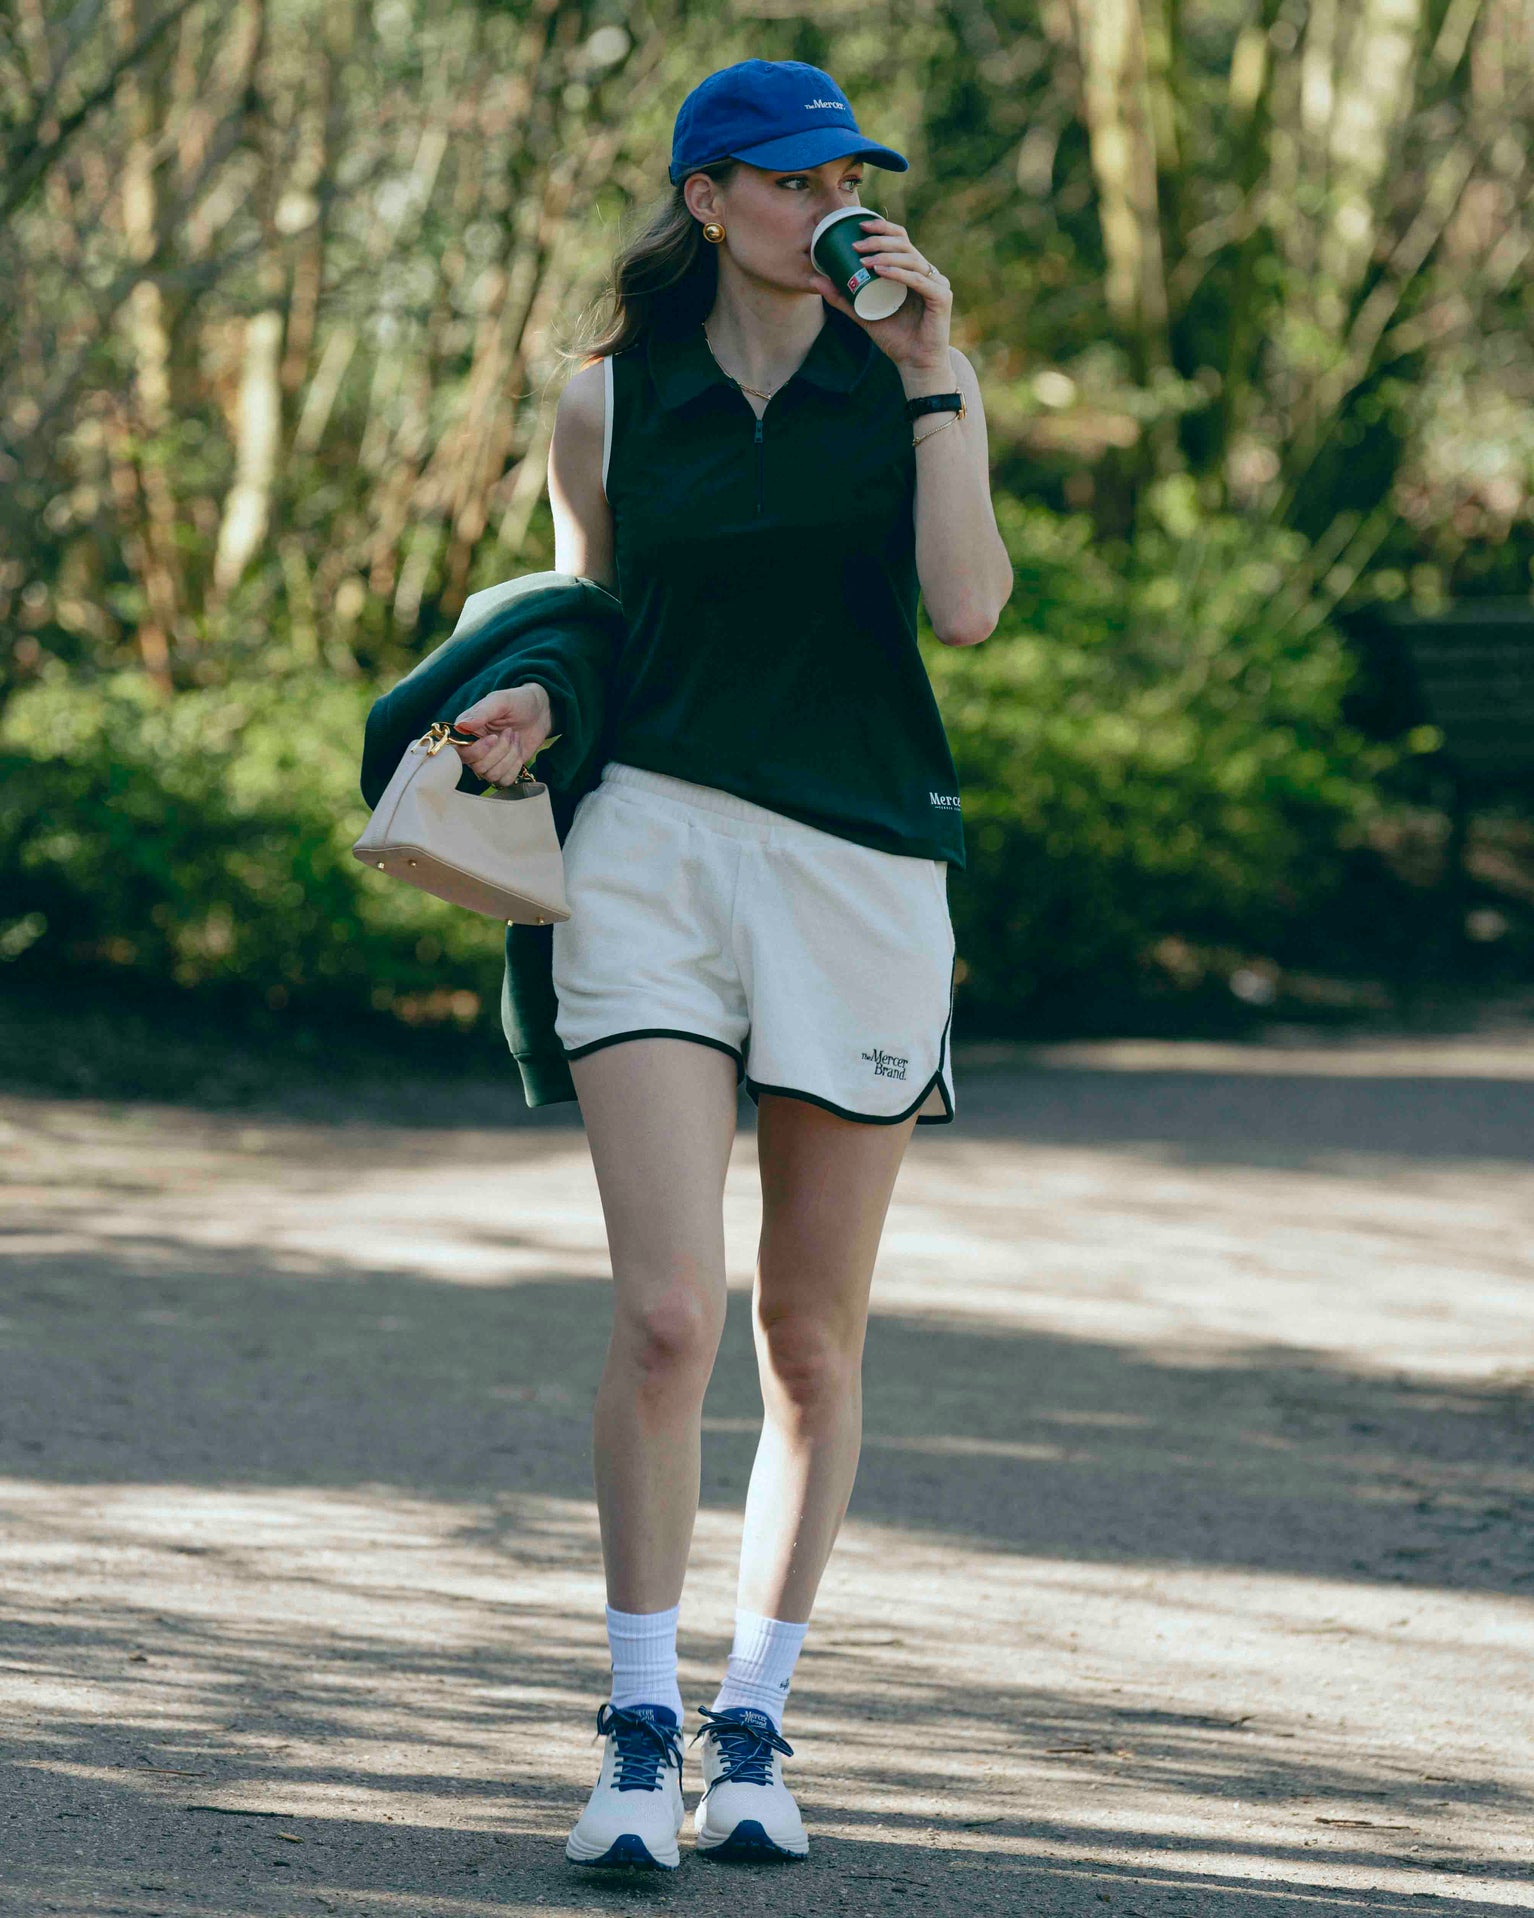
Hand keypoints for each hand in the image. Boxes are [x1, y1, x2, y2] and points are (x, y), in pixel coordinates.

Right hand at [451, 682, 552, 786]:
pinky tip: (519, 750)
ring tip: (515, 737)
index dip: (477, 751)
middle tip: (510, 731)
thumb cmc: (517, 702)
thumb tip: (460, 725)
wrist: (539, 712)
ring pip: (492, 775)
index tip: (494, 737)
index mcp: (467, 731)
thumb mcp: (500, 701)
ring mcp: (488, 761)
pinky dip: (515, 766)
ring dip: (510, 756)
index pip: (460, 753)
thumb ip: (480, 713)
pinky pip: (504, 780)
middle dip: (500, 751)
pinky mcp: (503, 769)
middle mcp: (474, 749)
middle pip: (478, 767)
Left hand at [808, 214, 951, 372]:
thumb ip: (842, 298)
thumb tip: (815, 280)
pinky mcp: (942, 297)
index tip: (860, 226)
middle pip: (905, 244)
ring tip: (864, 261)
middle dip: (879, 241)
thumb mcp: (863, 314)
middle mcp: (926, 272)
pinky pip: (919, 280)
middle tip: (856, 246)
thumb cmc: (894, 339)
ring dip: (886, 256)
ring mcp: (937, 283)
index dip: (882, 227)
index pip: (900, 239)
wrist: (915, 364)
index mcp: (912, 270)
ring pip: (911, 259)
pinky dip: (899, 273)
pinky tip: (881, 271)